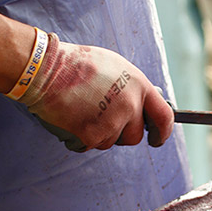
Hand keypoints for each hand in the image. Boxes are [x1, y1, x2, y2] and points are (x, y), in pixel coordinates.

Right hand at [15, 33, 174, 151]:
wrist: (47, 70)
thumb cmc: (78, 64)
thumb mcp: (116, 67)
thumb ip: (133, 88)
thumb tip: (142, 105)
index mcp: (139, 86)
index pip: (164, 118)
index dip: (162, 133)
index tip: (157, 139)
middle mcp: (129, 106)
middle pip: (134, 137)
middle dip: (122, 133)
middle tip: (103, 119)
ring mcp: (111, 122)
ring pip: (111, 142)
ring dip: (99, 133)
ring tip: (83, 110)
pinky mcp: (92, 136)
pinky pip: (91, 146)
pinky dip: (81, 138)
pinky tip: (73, 118)